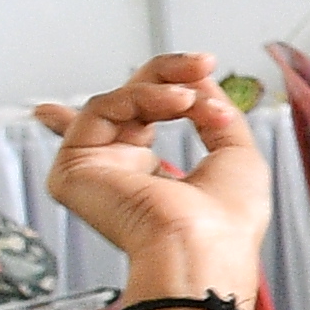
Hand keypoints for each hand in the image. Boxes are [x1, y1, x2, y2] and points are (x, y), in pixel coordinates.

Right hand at [34, 55, 271, 292]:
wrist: (206, 246)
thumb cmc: (228, 221)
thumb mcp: (236, 152)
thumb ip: (212, 111)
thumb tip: (196, 78)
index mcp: (151, 177)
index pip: (133, 123)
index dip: (155, 88)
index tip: (202, 67)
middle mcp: (117, 173)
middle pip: (126, 103)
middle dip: (166, 75)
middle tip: (201, 64)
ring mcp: (93, 170)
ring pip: (114, 101)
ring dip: (160, 89)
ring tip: (192, 98)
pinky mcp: (72, 169)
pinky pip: (99, 109)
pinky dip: (142, 98)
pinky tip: (176, 104)